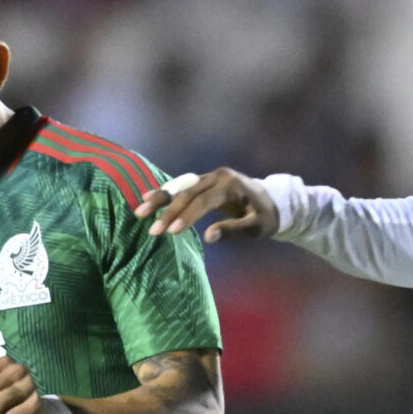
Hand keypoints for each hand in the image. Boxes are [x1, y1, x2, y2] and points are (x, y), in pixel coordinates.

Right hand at [132, 168, 278, 242]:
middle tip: (152, 230)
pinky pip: (182, 186)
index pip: (202, 201)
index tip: (171, 232)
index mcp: (229, 185)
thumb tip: (209, 236)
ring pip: (180, 187)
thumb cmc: (265, 216)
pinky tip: (148, 198)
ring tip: (140, 210)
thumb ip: (233, 230)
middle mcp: (216, 177)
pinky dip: (165, 193)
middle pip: (187, 193)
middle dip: (168, 212)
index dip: (186, 217)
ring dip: (160, 199)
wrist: (272, 200)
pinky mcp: (203, 181)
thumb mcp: (256, 227)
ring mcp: (208, 177)